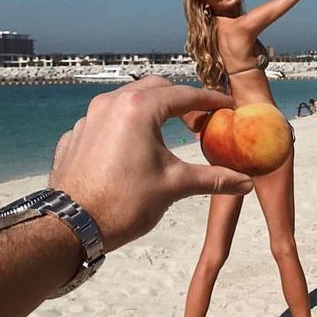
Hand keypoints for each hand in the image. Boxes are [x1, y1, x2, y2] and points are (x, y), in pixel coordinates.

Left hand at [50, 77, 252, 250]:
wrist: (70, 228)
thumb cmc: (125, 202)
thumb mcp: (175, 186)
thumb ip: (214, 178)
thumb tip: (246, 182)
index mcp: (139, 108)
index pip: (185, 95)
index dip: (211, 100)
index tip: (228, 106)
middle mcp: (112, 102)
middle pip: (156, 88)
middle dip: (180, 100)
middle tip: (198, 120)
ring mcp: (89, 117)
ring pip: (128, 99)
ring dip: (152, 109)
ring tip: (167, 131)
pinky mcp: (75, 135)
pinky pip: (106, 118)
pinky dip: (126, 124)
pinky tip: (133, 147)